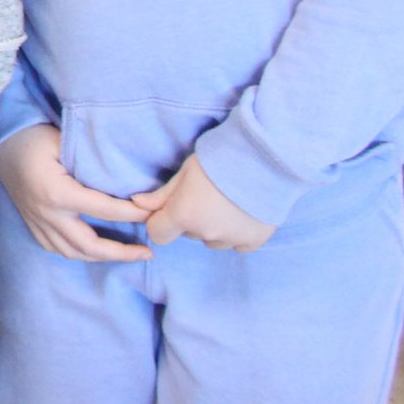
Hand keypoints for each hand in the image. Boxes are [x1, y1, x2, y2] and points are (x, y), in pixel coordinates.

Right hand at [0, 125, 152, 262]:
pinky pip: (57, 249)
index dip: (133, 214)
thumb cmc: (35, 138)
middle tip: (147, 251)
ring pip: (73, 252)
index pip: (104, 210)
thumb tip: (127, 180)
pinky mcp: (32, 224)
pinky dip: (79, 253)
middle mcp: (47, 214)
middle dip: (122, 253)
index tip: (153, 214)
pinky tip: (94, 249)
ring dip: (102, 257)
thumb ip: (93, 162)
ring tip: (126, 254)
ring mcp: (37, 223)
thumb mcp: (65, 142)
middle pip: (90, 245)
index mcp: (57, 194)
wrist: (0, 144)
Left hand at [135, 155, 273, 252]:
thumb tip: (137, 204)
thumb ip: (162, 194)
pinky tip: (242, 211)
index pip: (158, 233)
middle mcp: (206, 232)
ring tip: (226, 201)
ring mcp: (232, 239)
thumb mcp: (185, 172)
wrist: (265, 159)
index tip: (170, 207)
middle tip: (205, 195)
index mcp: (184, 215)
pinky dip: (236, 233)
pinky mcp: (254, 240)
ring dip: (213, 227)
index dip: (161, 221)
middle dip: (190, 220)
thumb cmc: (220, 159)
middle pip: (188, 234)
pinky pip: (237, 244)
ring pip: (213, 240)